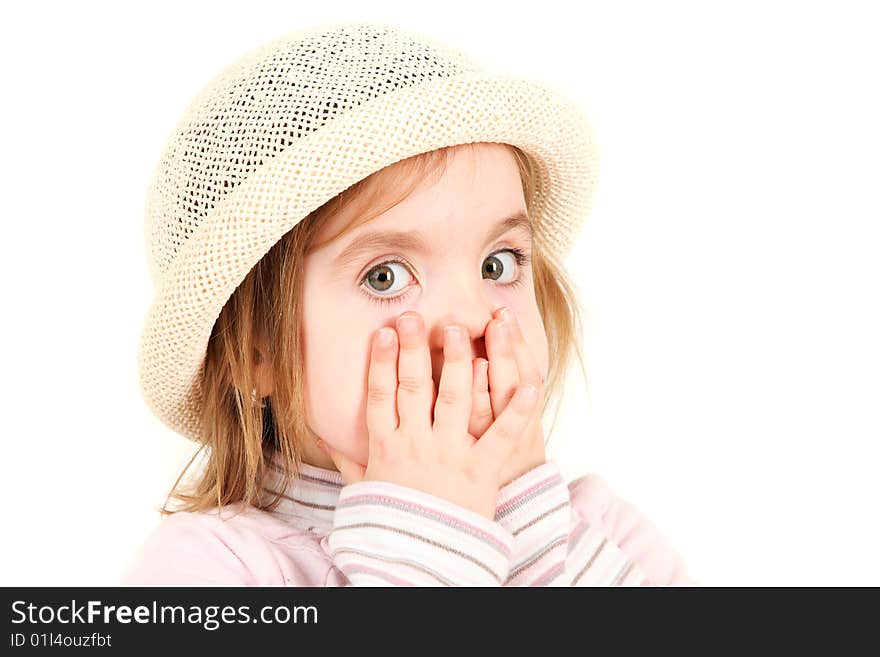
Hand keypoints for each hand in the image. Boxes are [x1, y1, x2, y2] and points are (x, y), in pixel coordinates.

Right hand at [317, 311, 540, 519]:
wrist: (418, 566)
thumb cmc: (391, 524)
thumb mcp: (362, 491)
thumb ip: (347, 457)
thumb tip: (323, 434)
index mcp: (386, 448)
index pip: (381, 396)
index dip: (382, 361)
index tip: (385, 332)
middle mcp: (417, 446)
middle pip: (414, 387)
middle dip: (415, 348)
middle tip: (416, 316)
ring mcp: (450, 457)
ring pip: (454, 400)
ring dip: (459, 362)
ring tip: (461, 329)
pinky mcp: (482, 473)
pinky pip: (502, 437)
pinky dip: (518, 411)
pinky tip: (528, 382)